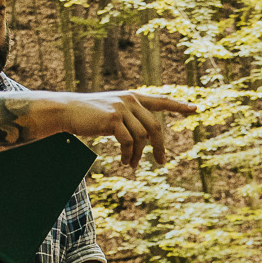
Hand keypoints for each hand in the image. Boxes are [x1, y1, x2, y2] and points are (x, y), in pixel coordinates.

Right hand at [61, 90, 200, 167]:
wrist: (66, 111)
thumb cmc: (89, 116)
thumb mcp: (112, 114)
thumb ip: (130, 120)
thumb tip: (145, 140)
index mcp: (132, 97)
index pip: (160, 101)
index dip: (178, 105)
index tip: (195, 108)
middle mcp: (130, 100)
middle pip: (154, 127)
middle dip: (159, 147)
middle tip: (161, 162)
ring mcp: (121, 108)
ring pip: (141, 137)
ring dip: (138, 155)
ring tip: (132, 165)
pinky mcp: (113, 118)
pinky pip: (128, 141)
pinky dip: (129, 155)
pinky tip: (125, 162)